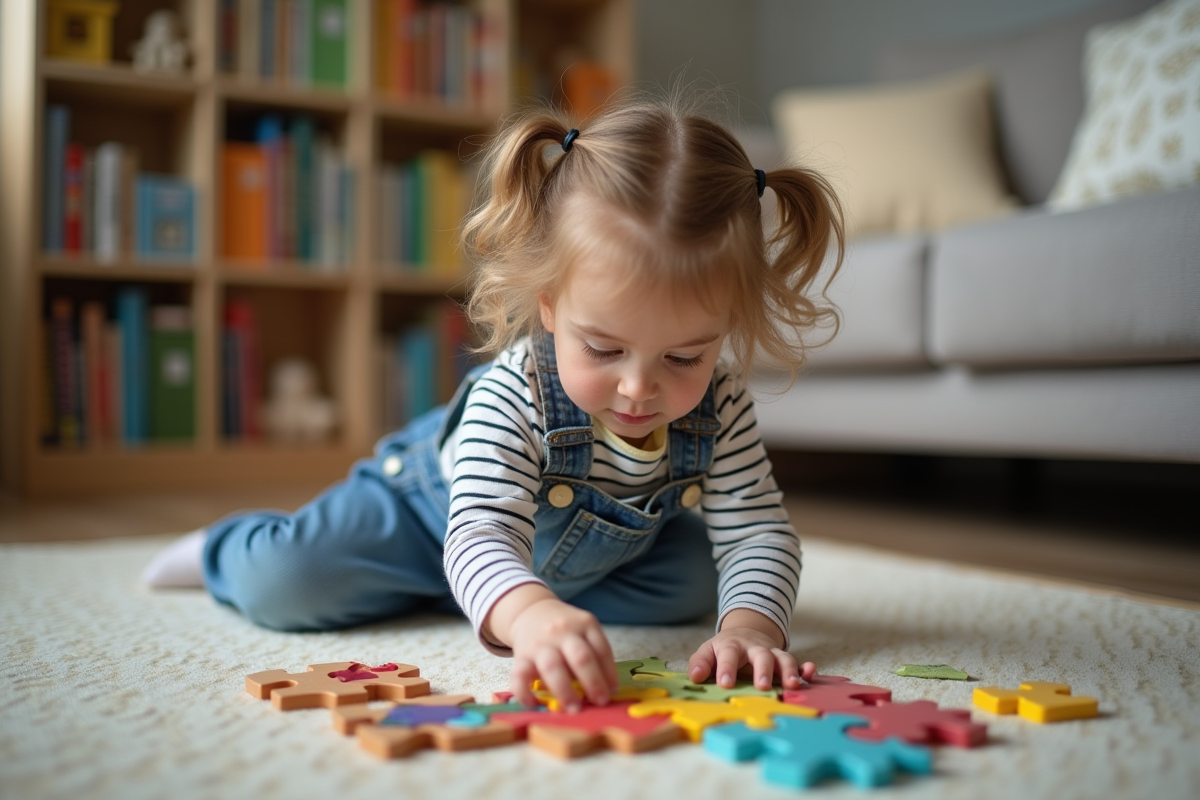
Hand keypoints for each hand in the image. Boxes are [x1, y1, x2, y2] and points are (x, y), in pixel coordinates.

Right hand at [485, 584, 618, 711]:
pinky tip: (534, 704)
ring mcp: (540, 644)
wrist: (530, 611)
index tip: (611, 692)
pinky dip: (525, 693)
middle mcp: (562, 632)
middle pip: (580, 657)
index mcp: (584, 624)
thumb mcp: (584, 628)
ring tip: (574, 708)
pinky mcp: (520, 657)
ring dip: (565, 691)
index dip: (609, 673)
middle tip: (599, 702)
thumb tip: (605, 689)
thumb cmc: (564, 628)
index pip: (601, 649)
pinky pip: (519, 676)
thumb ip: (594, 652)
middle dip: (592, 682)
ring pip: (552, 667)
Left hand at [687, 608, 815, 690]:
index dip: (727, 668)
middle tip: (762, 686)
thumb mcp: (708, 652)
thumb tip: (695, 677)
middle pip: (761, 655)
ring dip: (789, 670)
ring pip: (783, 658)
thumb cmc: (723, 650)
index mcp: (732, 646)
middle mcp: (754, 648)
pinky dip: (806, 668)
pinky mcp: (784, 661)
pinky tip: (810, 674)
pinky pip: (798, 663)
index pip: (729, 655)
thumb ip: (701, 663)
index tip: (725, 684)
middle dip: (763, 670)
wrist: (744, 633)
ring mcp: (771, 653)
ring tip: (792, 685)